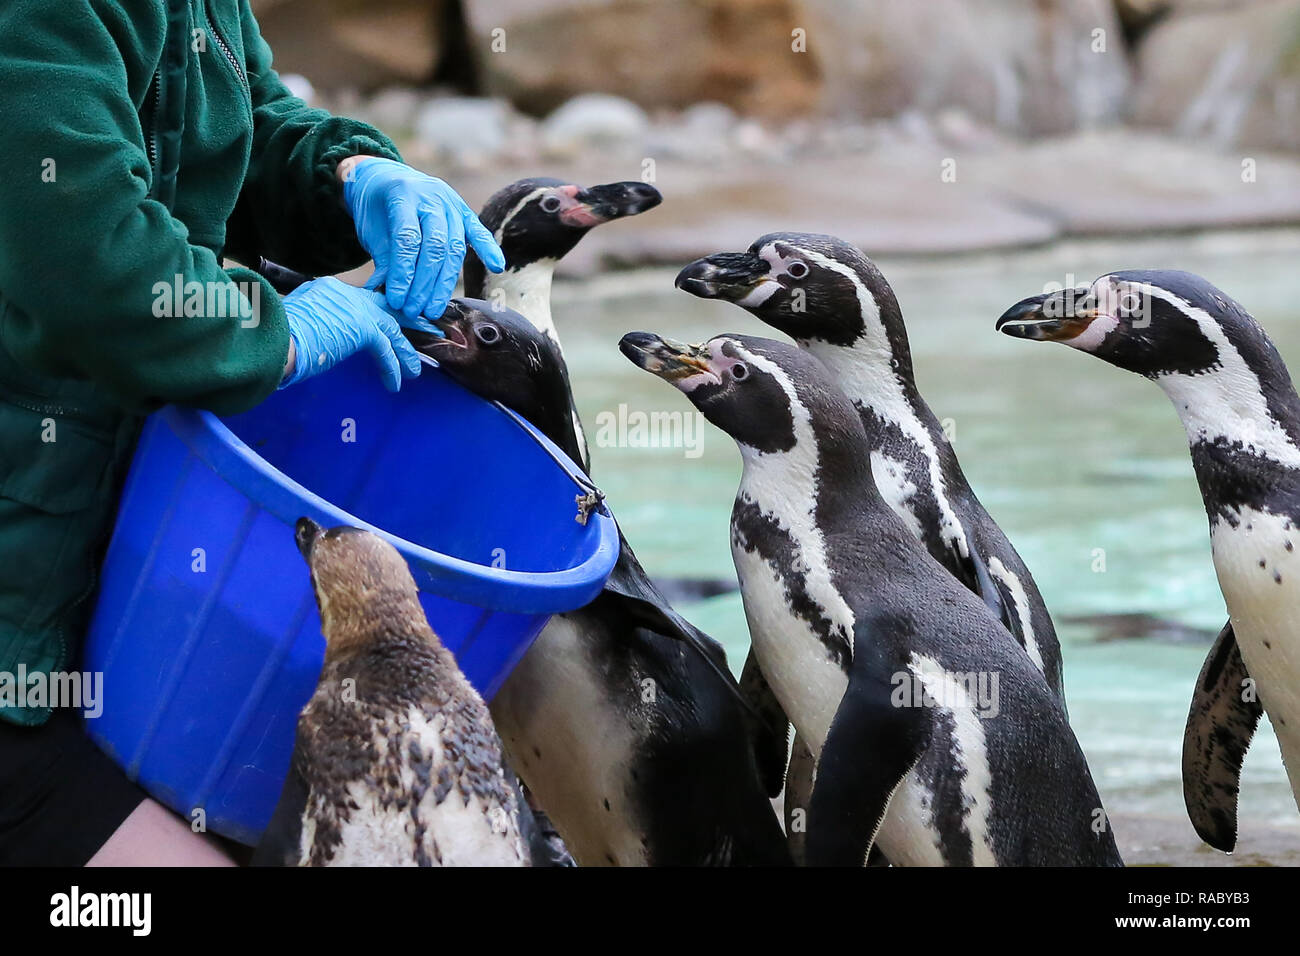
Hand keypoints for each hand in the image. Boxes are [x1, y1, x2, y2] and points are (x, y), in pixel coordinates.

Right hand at [279, 277, 421, 391]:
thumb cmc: (272, 337)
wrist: (269, 338)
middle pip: (384, 307)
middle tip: (424, 329)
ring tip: (413, 370)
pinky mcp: (362, 328)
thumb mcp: (294, 322)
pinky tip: (395, 383)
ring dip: (404, 351)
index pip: (360, 301)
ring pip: (390, 329)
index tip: (385, 326)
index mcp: (326, 289)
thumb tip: (320, 340)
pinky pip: (385, 350)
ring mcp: (355, 309)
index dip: (375, 314)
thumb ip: (313, 323)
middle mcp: (344, 293)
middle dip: (405, 320)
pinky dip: (392, 368)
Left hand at [341, 157, 504, 327]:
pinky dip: (488, 249)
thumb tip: (387, 299)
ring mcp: (450, 203)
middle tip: (414, 311)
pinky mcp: (464, 211)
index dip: (403, 273)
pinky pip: (478, 232)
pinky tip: (497, 266)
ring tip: (433, 309)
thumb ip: (383, 262)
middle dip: (424, 284)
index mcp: (403, 195)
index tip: (396, 300)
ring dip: (444, 283)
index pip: (407, 240)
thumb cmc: (376, 210)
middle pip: (435, 246)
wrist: (385, 177)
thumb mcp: (371, 232)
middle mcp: (431, 197)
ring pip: (454, 246)